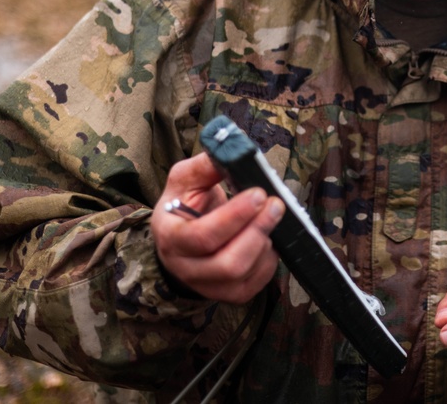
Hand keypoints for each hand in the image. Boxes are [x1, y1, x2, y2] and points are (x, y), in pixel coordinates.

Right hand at [150, 152, 285, 303]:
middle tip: (276, 204)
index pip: (202, 236)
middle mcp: (185, 267)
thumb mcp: (186, 179)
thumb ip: (207, 166)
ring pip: (243, 274)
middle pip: (227, 263)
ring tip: (272, 217)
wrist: (183, 236)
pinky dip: (269, 260)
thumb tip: (232, 153)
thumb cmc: (184, 204)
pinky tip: (270, 238)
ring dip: (265, 243)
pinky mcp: (230, 294)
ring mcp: (207, 285)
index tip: (259, 193)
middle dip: (257, 231)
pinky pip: (256, 283)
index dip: (235, 216)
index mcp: (170, 236)